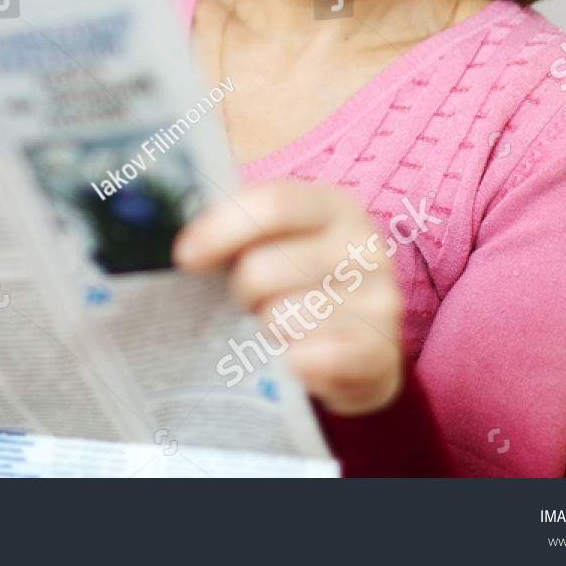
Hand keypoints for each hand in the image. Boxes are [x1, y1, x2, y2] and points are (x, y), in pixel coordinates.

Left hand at [173, 181, 402, 414]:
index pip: (272, 204)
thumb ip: (238, 230)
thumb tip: (186, 248)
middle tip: (247, 302)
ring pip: (280, 317)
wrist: (360, 348)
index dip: (219, 229)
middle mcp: (365, 247)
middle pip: (264, 268)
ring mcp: (380, 299)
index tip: (185, 257)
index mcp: (334, 206)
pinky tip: (292, 358)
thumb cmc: (301, 285)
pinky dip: (290, 362)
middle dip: (239, 291)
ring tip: (279, 327)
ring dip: (266, 328)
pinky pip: (310, 357)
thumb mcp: (278, 243)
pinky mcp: (380, 351)